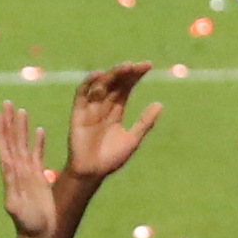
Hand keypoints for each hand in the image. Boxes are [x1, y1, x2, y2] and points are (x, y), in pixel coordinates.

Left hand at [0, 102, 53, 237]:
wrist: (38, 233)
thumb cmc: (28, 224)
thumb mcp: (17, 208)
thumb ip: (12, 191)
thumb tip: (8, 172)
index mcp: (10, 174)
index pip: (4, 147)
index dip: (1, 130)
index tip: (0, 113)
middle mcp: (16, 170)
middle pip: (11, 141)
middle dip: (8, 122)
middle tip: (7, 103)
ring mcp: (27, 173)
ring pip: (23, 145)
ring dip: (21, 128)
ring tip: (21, 110)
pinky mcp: (38, 177)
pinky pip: (37, 155)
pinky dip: (38, 142)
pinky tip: (39, 130)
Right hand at [63, 64, 161, 181]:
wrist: (93, 172)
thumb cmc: (111, 158)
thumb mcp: (133, 139)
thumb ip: (145, 122)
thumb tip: (160, 104)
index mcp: (116, 111)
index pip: (126, 89)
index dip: (135, 77)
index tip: (147, 66)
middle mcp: (103, 107)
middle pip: (114, 84)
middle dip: (126, 73)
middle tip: (138, 65)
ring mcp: (90, 109)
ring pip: (101, 86)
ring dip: (112, 76)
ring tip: (125, 67)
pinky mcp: (78, 113)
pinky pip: (81, 95)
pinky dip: (88, 84)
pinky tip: (99, 74)